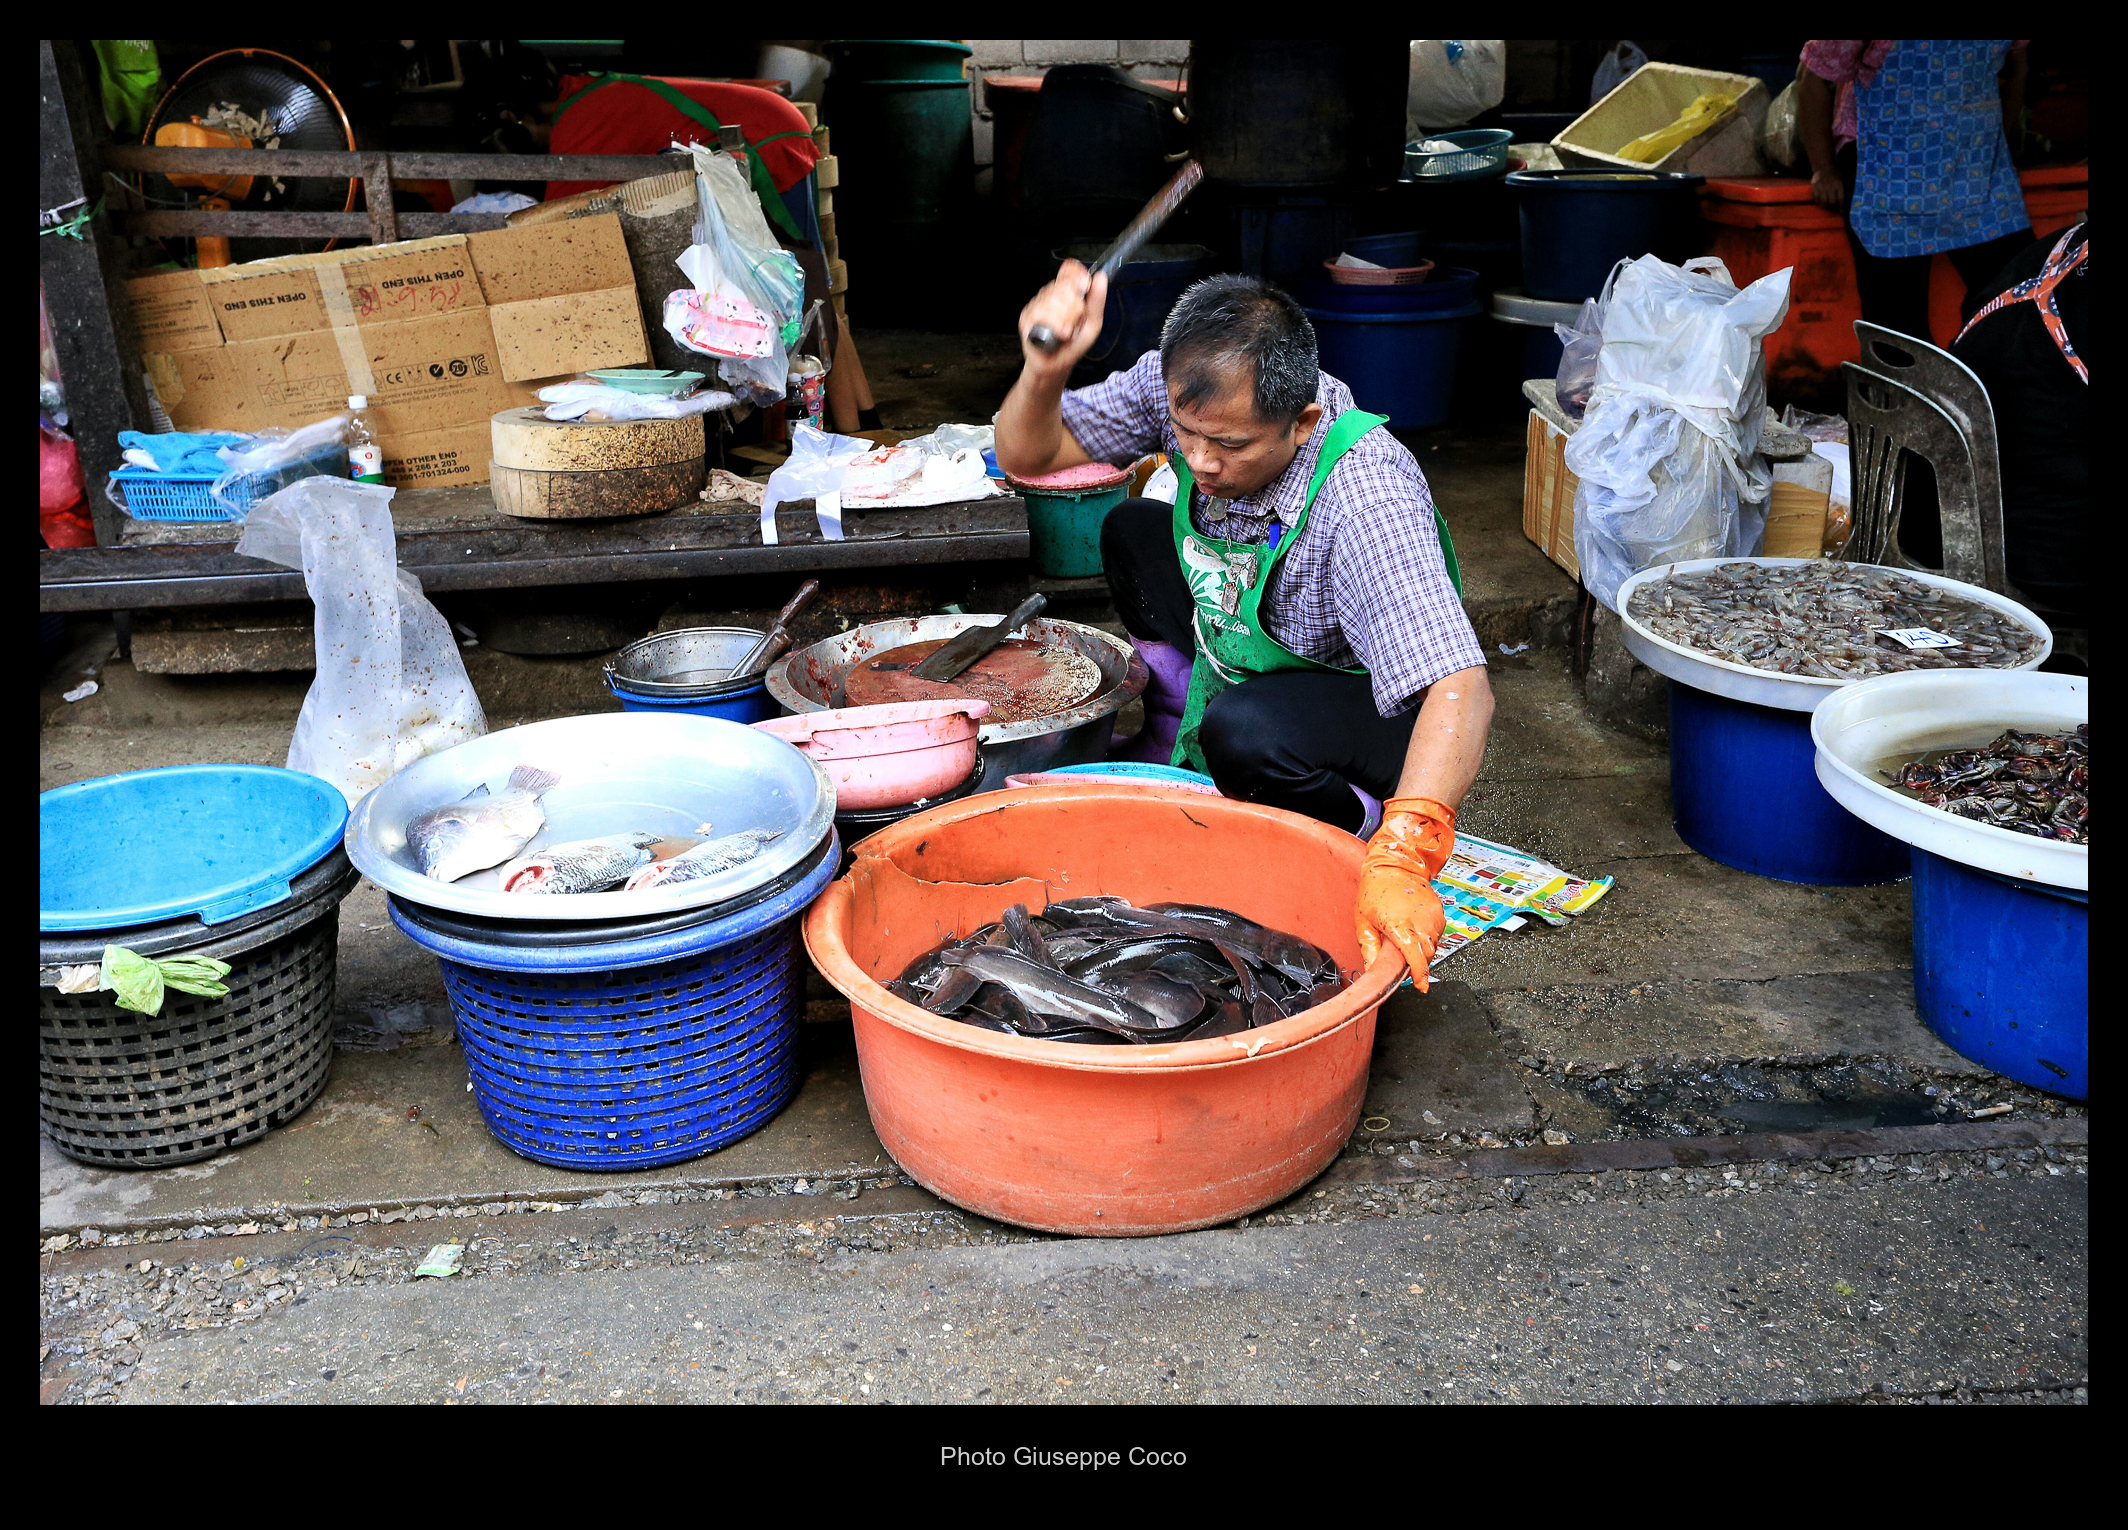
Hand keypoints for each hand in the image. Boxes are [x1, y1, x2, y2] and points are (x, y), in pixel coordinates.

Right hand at [1018, 259, 1108, 377]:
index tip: (1082, 285)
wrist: (1055, 365)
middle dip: (1073, 306)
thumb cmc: (1073, 344)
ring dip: (1063, 319)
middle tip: (1073, 323)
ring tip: (1064, 333)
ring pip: (1051, 299)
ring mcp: (1036, 304)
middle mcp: (1050, 295)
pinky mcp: (1026, 317)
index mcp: (1066, 293)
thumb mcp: (1092, 323)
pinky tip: (1055, 335)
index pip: (1069, 271)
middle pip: (1062, 286)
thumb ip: (1096, 301)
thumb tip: (1101, 277)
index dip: (1075, 274)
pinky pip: (1040, 313)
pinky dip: (1052, 326)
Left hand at [1354, 796, 1456, 990]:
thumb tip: (1373, 971)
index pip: (1416, 958)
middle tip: (1401, 959)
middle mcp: (1421, 922)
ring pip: (1432, 946)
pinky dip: (1426, 938)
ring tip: (1404, 937)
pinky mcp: (1439, 912)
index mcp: (1400, 926)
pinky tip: (1412, 928)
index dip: (1419, 975)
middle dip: (1416, 963)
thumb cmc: (1375, 890)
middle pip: (1425, 956)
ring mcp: (1433, 917)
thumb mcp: (1363, 922)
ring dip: (1421, 949)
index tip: (1420, 986)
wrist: (1396, 863)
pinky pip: (1436, 934)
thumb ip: (1369, 949)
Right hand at [1809, 168, 1845, 211]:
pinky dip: (1819, 203)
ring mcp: (1821, 187)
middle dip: (1833, 208)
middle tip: (1834, 210)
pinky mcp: (1815, 187)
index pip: (1841, 198)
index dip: (1841, 206)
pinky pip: (1816, 199)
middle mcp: (1830, 186)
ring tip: (1828, 208)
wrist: (1823, 166)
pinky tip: (1821, 204)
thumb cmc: (1835, 172)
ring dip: (1826, 207)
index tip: (1841, 211)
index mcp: (1839, 184)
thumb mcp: (1842, 178)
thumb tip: (1843, 201)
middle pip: (1832, 202)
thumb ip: (1842, 189)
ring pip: (1824, 202)